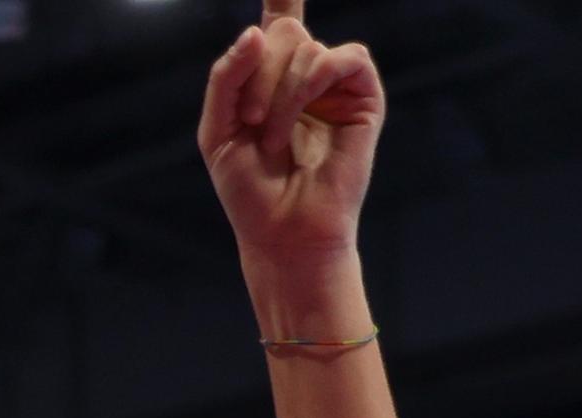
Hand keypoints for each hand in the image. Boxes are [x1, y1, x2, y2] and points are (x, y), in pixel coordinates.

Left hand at [197, 0, 384, 275]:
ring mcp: (337, 84)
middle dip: (256, 74)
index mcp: (271, 77)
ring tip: (270, 137)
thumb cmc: (248, 188)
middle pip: (282, 31)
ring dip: (277, 92)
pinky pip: (340, 58)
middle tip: (248, 120)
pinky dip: (309, 85)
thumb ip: (227, 76)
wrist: (281, 232)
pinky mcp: (364, 97)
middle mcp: (306, 74)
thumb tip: (259, 30)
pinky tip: (295, 121)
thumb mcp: (217, 128)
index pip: (279, 21)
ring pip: (305, 46)